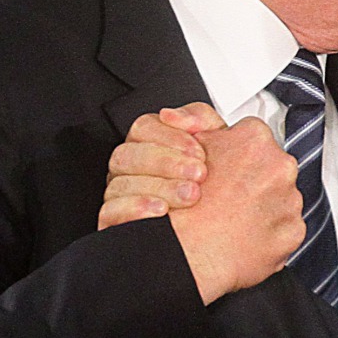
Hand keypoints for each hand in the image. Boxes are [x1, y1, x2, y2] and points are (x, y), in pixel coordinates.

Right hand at [98, 103, 223, 229]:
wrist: (227, 220)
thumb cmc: (220, 179)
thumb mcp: (219, 143)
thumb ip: (200, 119)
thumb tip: (171, 114)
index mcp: (151, 143)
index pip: (143, 128)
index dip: (170, 137)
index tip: (199, 151)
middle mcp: (131, 167)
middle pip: (128, 154)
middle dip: (167, 163)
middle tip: (199, 174)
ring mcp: (121, 194)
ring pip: (119, 184)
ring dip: (159, 187)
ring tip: (190, 195)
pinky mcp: (118, 222)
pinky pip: (110, 213)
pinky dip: (136, 209)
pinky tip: (162, 210)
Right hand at [171, 117, 304, 304]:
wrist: (186, 254)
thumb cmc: (185, 207)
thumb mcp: (189, 151)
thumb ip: (210, 130)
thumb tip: (220, 128)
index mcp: (255, 139)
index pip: (256, 137)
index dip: (239, 154)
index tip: (231, 167)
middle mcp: (280, 165)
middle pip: (273, 165)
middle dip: (256, 178)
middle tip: (231, 196)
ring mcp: (290, 199)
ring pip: (282, 196)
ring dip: (265, 204)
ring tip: (236, 218)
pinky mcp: (294, 230)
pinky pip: (285, 226)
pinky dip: (271, 231)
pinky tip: (247, 235)